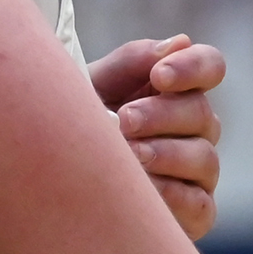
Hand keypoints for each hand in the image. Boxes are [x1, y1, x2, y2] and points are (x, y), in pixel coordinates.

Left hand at [87, 35, 223, 241]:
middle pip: (201, 113)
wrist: (44, 176)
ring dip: (165, 155)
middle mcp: (194, 128)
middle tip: (124, 119)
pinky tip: (144, 189)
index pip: (208, 66)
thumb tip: (179, 42)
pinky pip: (199, 203)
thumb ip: (131, 63)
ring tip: (130, 155)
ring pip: (204, 158)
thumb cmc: (71, 122)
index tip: (159, 75)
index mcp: (173, 90)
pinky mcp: (193, 211)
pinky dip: (173, 195)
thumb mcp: (90, 86)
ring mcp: (197, 170)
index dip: (193, 67)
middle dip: (161, 114)